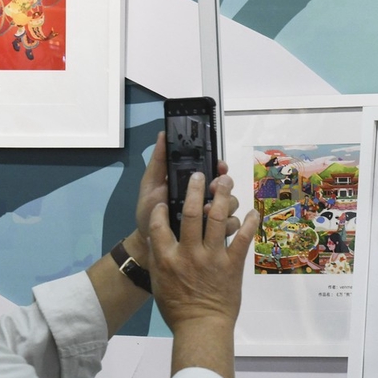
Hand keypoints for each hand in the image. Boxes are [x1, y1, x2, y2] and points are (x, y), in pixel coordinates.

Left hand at [130, 132, 242, 263]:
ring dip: (225, 204)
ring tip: (207, 209)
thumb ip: (159, 161)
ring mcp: (212, 216)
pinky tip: (215, 228)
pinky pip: (231, 226)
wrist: (146, 244)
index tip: (219, 165)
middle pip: (226, 186)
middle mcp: (205, 197)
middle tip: (214, 187)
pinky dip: (228, 225)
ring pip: (231, 205)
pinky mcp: (215, 235)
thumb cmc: (148, 212)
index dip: (219, 166)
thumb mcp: (151, 185)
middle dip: (224, 185)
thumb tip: (163, 134)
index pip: (213, 170)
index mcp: (192, 184)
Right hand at [148, 171, 258, 377]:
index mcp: (167, 258)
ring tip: (225, 181)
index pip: (159, 224)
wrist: (201, 327)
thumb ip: (157, 257)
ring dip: (222, 197)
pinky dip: (249, 223)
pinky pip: (242, 239)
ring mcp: (212, 258)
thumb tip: (157, 235)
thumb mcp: (158, 281)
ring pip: (217, 219)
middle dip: (196, 189)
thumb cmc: (177, 307)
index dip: (161, 207)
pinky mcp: (232, 264)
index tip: (166, 197)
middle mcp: (189, 253)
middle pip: (192, 214)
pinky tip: (253, 211)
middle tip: (199, 174)